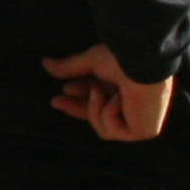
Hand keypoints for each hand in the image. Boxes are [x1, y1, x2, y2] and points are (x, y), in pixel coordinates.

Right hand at [39, 41, 173, 142]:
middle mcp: (137, 105)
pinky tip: (117, 99)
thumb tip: (45, 62)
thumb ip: (70, 67)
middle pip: (100, 116)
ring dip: (94, 108)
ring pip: (103, 128)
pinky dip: (109, 114)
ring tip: (99, 91)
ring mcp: (141, 120)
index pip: (102, 99)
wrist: (140, 63)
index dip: (80, 98)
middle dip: (78, 108)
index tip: (61, 93)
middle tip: (56, 101)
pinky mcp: (144, 131)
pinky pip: (113, 131)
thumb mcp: (90, 62)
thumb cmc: (123, 58)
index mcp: (130, 88)